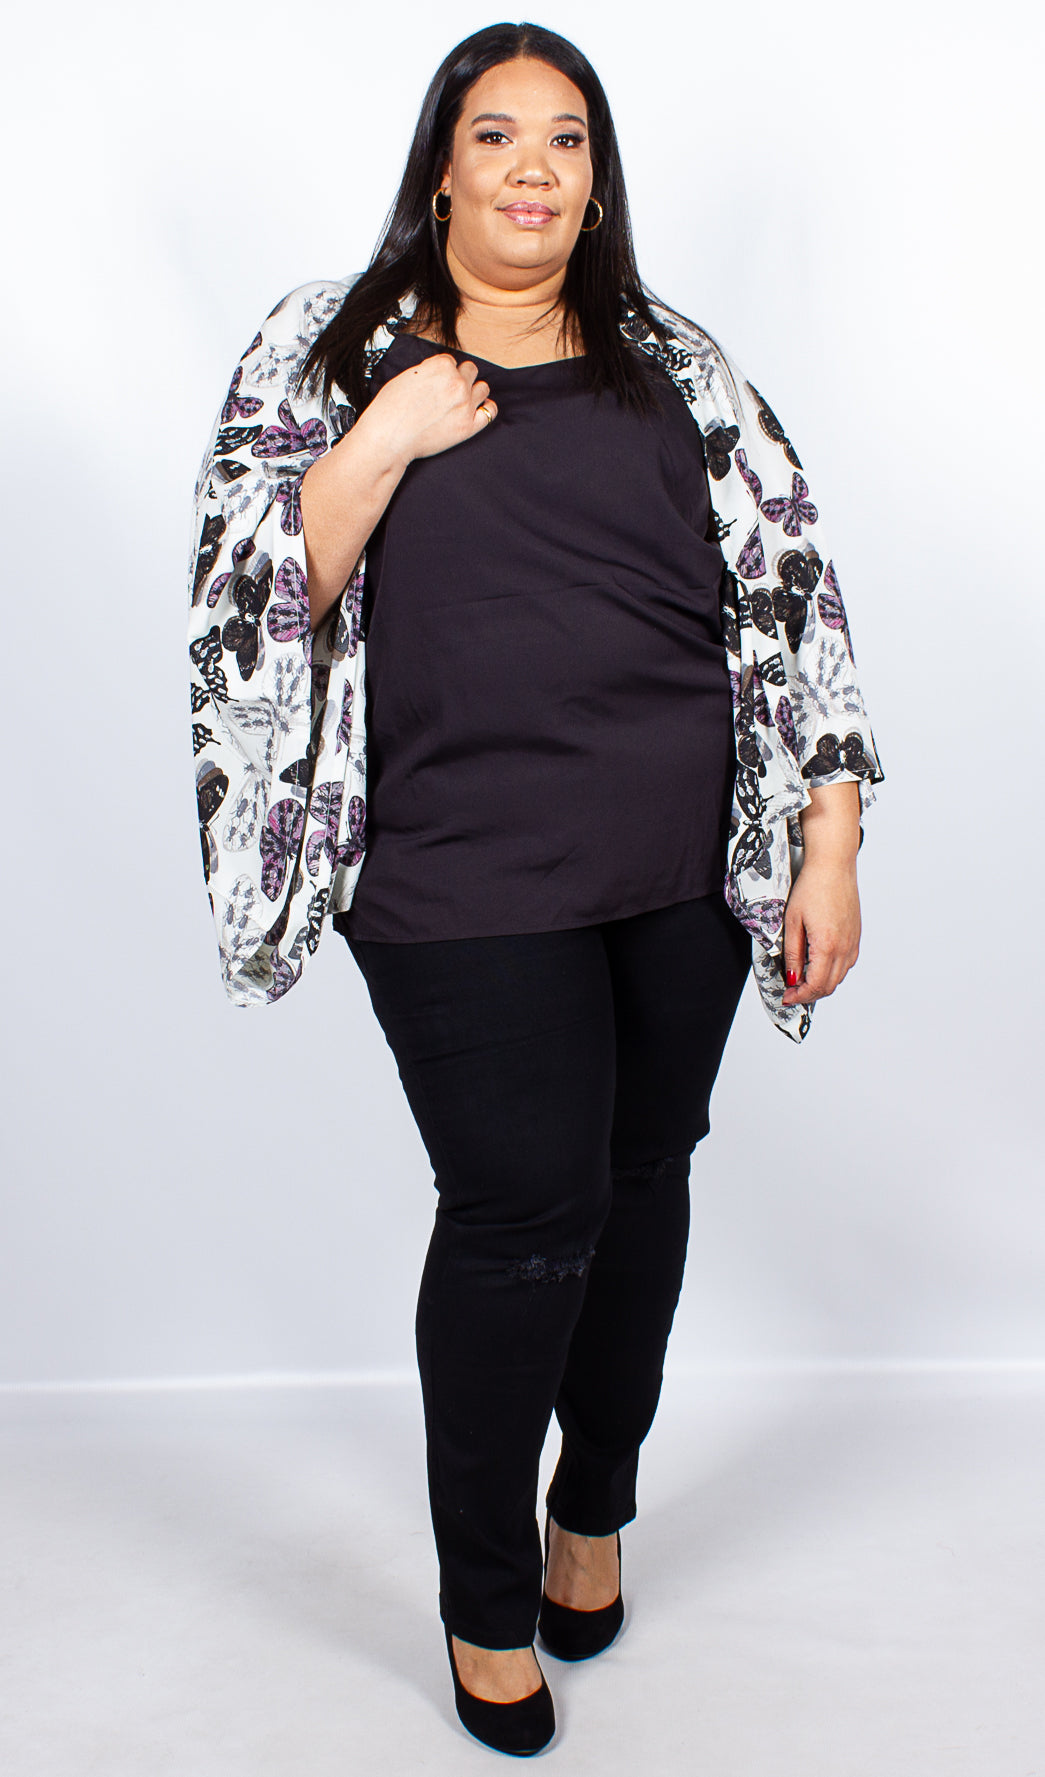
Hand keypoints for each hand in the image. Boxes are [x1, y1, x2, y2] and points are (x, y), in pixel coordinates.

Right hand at [364, 354, 497, 466]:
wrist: (389, 438)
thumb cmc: (390, 409)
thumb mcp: (405, 377)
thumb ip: (427, 371)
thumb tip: (438, 373)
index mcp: (441, 365)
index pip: (451, 361)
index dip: (443, 373)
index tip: (436, 383)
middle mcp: (457, 382)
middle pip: (470, 371)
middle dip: (460, 378)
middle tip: (448, 391)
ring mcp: (465, 404)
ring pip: (483, 388)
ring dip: (474, 391)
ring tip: (463, 401)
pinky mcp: (468, 426)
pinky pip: (490, 412)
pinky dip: (487, 409)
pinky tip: (479, 409)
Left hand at [781, 781, 861, 1007]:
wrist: (834, 866)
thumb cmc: (811, 888)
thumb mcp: (792, 922)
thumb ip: (793, 954)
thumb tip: (793, 978)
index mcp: (827, 945)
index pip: (815, 986)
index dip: (799, 996)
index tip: (786, 997)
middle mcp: (845, 947)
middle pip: (829, 986)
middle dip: (808, 994)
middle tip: (791, 991)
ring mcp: (853, 942)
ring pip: (839, 977)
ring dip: (821, 984)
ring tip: (801, 979)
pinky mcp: (856, 936)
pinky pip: (846, 964)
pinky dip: (832, 972)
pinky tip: (818, 965)